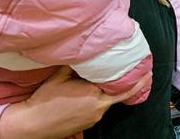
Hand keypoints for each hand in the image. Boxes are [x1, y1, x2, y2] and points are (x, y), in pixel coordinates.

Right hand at [0, 66, 151, 138]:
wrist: (31, 125)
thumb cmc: (45, 100)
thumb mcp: (60, 77)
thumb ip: (76, 65)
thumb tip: (87, 53)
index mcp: (96, 96)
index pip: (124, 88)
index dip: (137, 80)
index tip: (147, 71)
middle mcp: (99, 109)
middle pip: (117, 94)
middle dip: (125, 84)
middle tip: (139, 73)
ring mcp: (94, 118)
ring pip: (107, 101)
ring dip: (109, 92)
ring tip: (109, 80)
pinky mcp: (88, 124)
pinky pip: (99, 108)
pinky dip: (100, 99)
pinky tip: (93, 93)